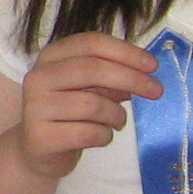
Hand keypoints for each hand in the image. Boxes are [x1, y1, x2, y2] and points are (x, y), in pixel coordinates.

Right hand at [10, 32, 158, 179]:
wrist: (38, 150)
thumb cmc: (69, 113)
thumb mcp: (90, 88)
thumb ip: (111, 77)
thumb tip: (145, 75)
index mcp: (51, 57)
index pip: (90, 43)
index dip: (125, 52)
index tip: (152, 65)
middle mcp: (38, 77)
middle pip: (92, 69)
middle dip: (131, 78)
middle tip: (156, 91)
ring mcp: (36, 107)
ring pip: (92, 104)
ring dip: (117, 114)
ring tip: (118, 121)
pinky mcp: (41, 136)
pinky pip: (87, 133)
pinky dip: (104, 136)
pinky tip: (101, 136)